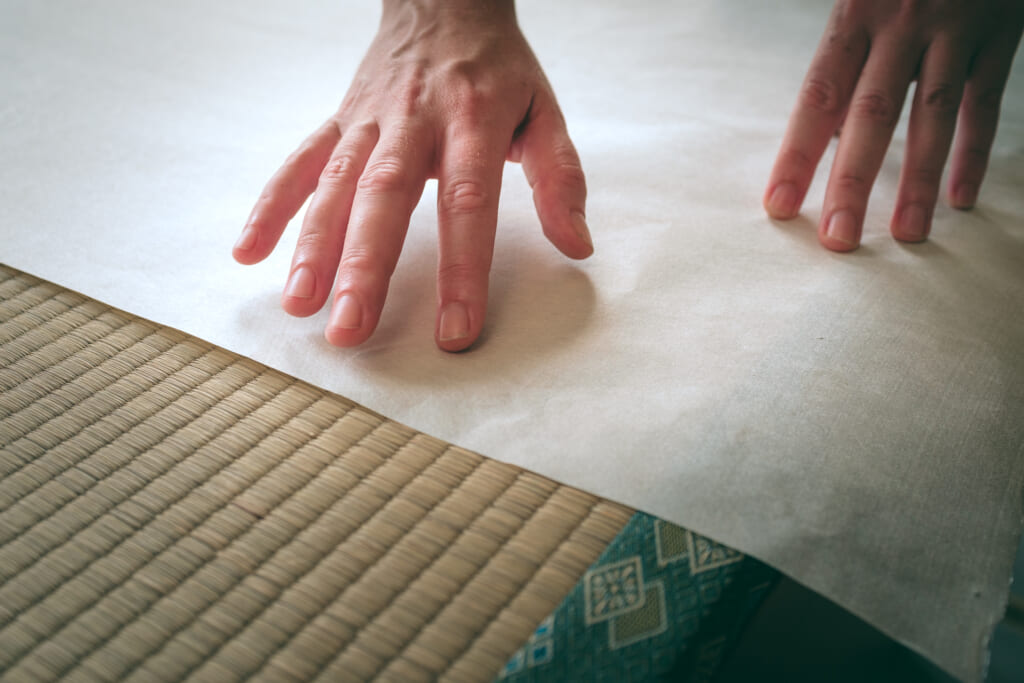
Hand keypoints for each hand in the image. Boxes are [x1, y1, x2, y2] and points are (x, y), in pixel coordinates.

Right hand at [233, 0, 590, 350]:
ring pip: (335, 185)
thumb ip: (561, 178)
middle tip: (350, 329)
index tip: (454, 330)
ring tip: (299, 306)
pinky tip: (249, 252)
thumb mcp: (545, 112)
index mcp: (472, 121)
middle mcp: (413, 121)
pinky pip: (299, 162)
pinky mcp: (338, 120)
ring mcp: (368, 121)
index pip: (467, 204)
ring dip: (313, 246)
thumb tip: (577, 246)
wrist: (443, 1)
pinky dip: (272, 205)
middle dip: (365, 267)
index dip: (460, 269)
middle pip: (385, 199)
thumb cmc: (498, 69)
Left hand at [764, 0, 1023, 250]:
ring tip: (907, 237)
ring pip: (933, 117)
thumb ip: (840, 50)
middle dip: (852, 184)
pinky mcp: (999, 35)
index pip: (818, 97)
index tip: (778, 206)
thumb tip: (822, 122)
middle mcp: (901, 25)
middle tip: (837, 241)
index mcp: (855, 14)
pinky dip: (976, 151)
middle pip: (871, 116)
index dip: (797, 154)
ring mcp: (954, 31)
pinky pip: (985, 101)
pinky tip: (962, 199)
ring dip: (921, 182)